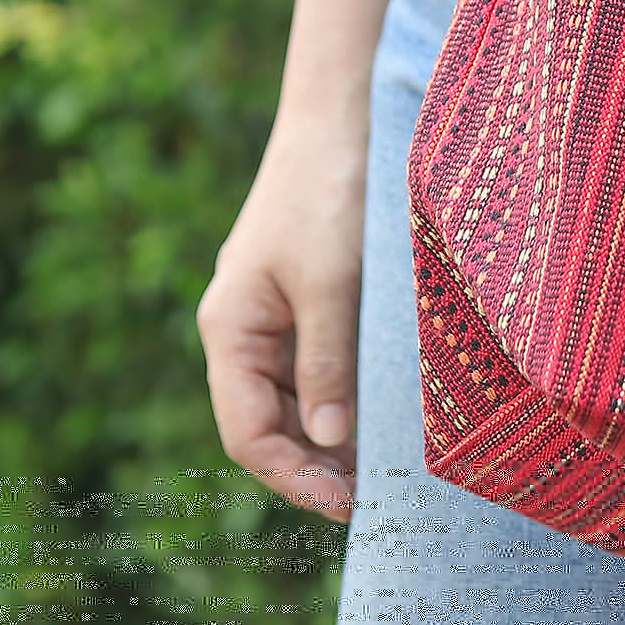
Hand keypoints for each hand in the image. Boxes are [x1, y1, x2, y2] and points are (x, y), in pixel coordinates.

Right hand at [197, 119, 363, 522]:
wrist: (344, 117)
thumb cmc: (331, 193)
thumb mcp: (332, 282)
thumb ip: (328, 361)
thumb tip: (333, 442)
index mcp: (232, 329)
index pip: (249, 432)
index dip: (294, 477)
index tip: (348, 506)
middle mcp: (248, 328)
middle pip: (274, 422)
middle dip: (319, 465)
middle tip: (379, 499)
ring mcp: (280, 312)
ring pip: (302, 395)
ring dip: (338, 434)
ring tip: (391, 469)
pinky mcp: (315, 295)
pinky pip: (324, 361)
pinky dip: (352, 392)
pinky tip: (391, 413)